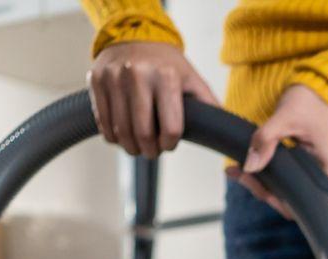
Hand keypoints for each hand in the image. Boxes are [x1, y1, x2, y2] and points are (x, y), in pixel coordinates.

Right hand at [87, 41, 216, 157]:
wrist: (133, 36)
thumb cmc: (168, 65)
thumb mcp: (193, 80)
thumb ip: (209, 106)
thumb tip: (231, 134)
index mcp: (166, 76)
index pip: (171, 129)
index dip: (170, 145)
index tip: (168, 145)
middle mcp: (137, 74)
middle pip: (143, 133)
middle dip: (149, 151)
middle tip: (152, 152)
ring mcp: (113, 77)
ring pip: (121, 131)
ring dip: (130, 147)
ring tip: (137, 147)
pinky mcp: (96, 80)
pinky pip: (103, 122)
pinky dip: (112, 136)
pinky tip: (121, 135)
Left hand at [227, 84, 327, 219]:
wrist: (322, 89)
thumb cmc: (309, 101)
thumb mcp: (283, 118)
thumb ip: (265, 141)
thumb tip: (249, 167)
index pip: (307, 199)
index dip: (280, 199)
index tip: (257, 186)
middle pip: (301, 198)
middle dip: (269, 190)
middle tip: (241, 175)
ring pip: (299, 191)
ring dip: (271, 184)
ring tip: (243, 170)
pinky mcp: (325, 168)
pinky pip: (302, 181)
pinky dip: (281, 177)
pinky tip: (259, 168)